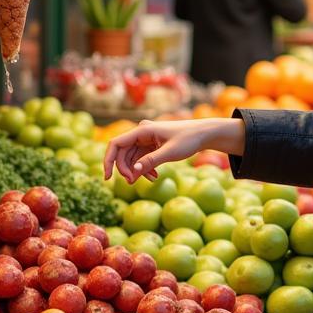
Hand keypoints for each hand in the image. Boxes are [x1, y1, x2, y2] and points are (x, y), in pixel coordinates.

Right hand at [104, 118, 244, 183]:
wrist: (204, 134)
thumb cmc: (189, 140)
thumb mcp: (170, 152)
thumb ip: (151, 161)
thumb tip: (133, 172)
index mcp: (142, 130)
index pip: (116, 144)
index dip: (108, 160)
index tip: (107, 177)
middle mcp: (141, 133)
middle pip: (123, 153)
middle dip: (126, 169)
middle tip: (133, 182)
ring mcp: (146, 139)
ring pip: (132, 158)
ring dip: (137, 170)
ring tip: (150, 179)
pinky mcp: (152, 145)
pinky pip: (142, 158)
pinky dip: (145, 168)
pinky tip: (154, 176)